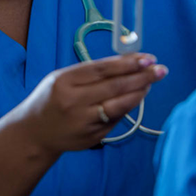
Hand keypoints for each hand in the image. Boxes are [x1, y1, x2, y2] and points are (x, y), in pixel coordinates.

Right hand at [12, 53, 167, 153]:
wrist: (34, 132)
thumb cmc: (51, 98)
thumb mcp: (62, 78)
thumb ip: (90, 73)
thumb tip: (128, 64)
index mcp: (65, 82)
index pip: (103, 69)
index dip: (128, 63)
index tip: (147, 58)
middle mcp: (74, 102)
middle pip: (115, 86)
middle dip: (141, 77)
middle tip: (160, 69)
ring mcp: (83, 122)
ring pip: (119, 105)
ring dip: (139, 92)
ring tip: (152, 82)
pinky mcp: (91, 137)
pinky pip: (115, 119)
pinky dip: (128, 107)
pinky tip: (137, 97)